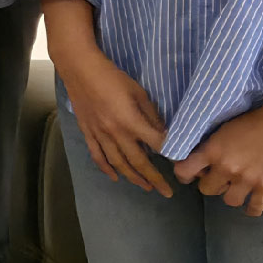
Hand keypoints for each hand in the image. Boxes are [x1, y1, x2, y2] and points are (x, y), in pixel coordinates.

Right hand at [52, 43, 174, 197]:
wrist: (80, 70)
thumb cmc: (112, 77)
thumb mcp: (139, 93)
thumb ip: (151, 115)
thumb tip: (164, 134)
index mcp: (131, 121)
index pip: (156, 145)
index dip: (171, 155)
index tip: (182, 164)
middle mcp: (116, 133)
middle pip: (138, 162)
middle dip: (154, 178)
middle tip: (167, 192)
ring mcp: (100, 135)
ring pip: (118, 163)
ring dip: (133, 178)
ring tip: (146, 187)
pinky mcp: (88, 133)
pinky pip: (97, 156)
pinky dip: (106, 169)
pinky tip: (115, 177)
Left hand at [174, 97, 262, 216]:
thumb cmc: (254, 121)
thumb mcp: (224, 130)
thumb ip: (211, 147)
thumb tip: (202, 163)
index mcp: (212, 151)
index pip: (184, 171)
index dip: (185, 175)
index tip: (190, 176)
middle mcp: (226, 168)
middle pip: (207, 190)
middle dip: (212, 184)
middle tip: (221, 179)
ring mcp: (247, 180)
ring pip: (229, 201)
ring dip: (233, 195)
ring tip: (239, 188)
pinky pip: (254, 208)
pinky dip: (252, 209)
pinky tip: (253, 203)